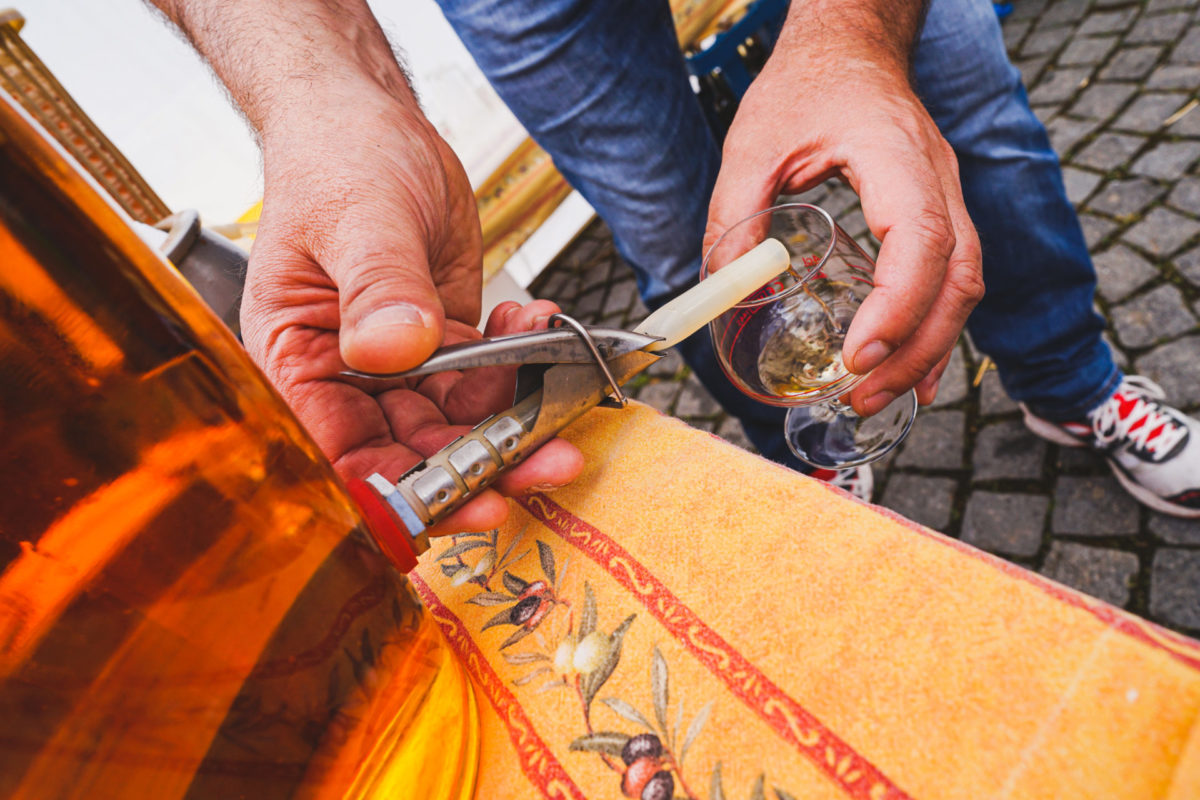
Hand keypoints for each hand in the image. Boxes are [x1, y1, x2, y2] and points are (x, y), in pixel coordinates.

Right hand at [241, 90, 581, 534]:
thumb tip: (390, 350)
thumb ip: (377, 286)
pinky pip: (489, 378)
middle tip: (547, 464)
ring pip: (459, 425)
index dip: (403, 493)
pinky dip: (524, 360)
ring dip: (515, 418)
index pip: (342, 455)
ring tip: (565, 399)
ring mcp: (400, 367)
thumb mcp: (357, 218)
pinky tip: (543, 324)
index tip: (466, 502)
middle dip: (480, 465)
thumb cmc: (338, 160)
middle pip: (411, 454)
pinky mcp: (445, 347)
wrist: (374, 123)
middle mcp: (345, 377)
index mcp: (296, 361)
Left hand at [706, 28, 983, 415]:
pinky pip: (954, 279)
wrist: (850, 48)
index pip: (920, 239)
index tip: (858, 354)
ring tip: (877, 398)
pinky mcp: (939, 213)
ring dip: (929, 350)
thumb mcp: (750, 143)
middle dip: (916, 349)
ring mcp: (947, 195)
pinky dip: (935, 331)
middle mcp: (937, 178)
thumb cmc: (804, 87)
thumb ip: (734, 215)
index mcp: (894, 154)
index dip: (898, 305)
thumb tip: (726, 295)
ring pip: (965, 285)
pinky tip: (909, 372)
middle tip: (862, 397)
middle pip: (958, 277)